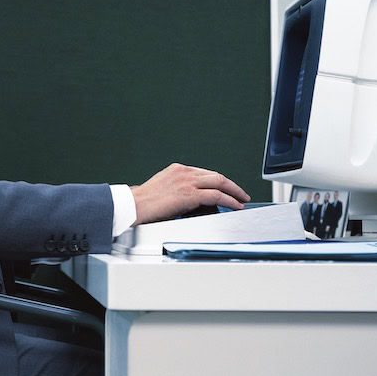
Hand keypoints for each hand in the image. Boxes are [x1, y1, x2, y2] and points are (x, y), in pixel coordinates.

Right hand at [131, 163, 251, 224]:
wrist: (134, 206)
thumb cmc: (143, 203)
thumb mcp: (163, 190)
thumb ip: (178, 191)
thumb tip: (189, 202)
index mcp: (178, 169)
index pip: (205, 173)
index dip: (218, 181)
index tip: (226, 188)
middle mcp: (184, 172)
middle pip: (216, 175)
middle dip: (231, 185)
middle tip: (241, 193)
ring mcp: (188, 181)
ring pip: (220, 182)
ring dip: (235, 192)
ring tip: (242, 200)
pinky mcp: (190, 194)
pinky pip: (216, 195)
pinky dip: (230, 200)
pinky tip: (236, 206)